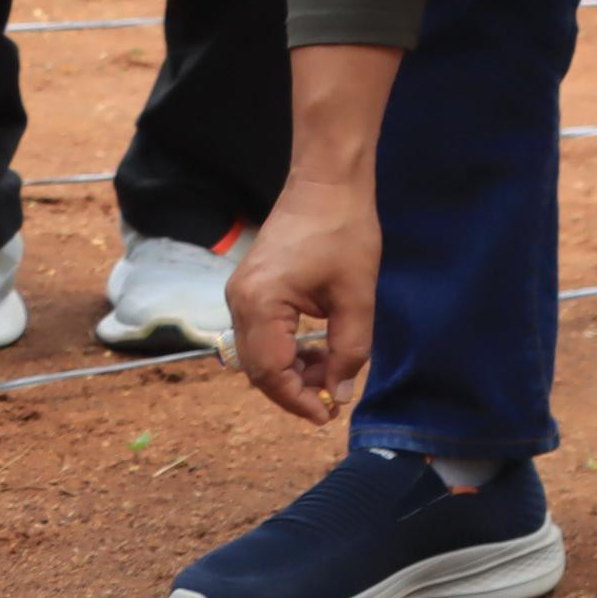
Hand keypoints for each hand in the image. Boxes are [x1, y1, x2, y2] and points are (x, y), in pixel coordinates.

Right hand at [230, 173, 379, 420]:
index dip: (298, 400)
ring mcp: (240, 294)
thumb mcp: (357, 296)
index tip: (328, 415)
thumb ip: (350, 350)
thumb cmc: (344, 231)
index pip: (270, 373)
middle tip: (333, 399)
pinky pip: (261, 334)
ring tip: (331, 373)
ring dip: (291, 371)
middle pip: (258, 368)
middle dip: (294, 390)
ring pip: (258, 354)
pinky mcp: (250, 288)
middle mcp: (238, 302)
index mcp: (259, 304)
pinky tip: (317, 350)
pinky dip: (286, 350)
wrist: (327, 182)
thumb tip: (340, 393)